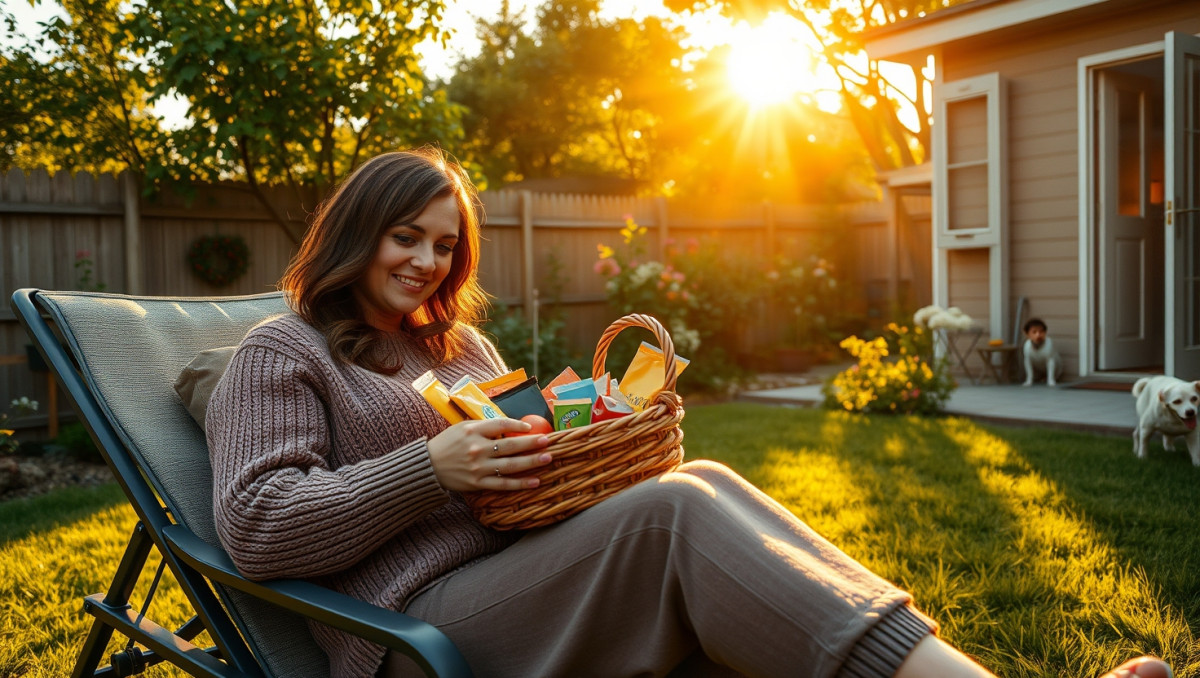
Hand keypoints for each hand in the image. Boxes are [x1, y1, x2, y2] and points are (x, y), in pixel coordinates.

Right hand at [427, 418, 551, 491]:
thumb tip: (510, 425)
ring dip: (531, 462)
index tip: (530, 427)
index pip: (500, 424)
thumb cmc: (447, 444)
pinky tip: (535, 481)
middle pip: (510, 445)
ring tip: (547, 458)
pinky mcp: (478, 483)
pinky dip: (520, 484)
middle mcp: (477, 448)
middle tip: (547, 441)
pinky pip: (503, 484)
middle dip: (531, 443)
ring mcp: (478, 467)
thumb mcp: (462, 428)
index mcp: (473, 431)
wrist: (428, 466)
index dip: (517, 424)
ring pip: (510, 465)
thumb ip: (484, 426)